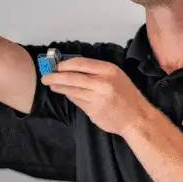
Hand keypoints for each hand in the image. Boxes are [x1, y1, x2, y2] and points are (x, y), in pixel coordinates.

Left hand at [40, 57, 158, 135]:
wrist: (137, 118)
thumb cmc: (126, 95)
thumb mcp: (115, 76)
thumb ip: (95, 71)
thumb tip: (71, 68)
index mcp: (108, 70)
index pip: (79, 63)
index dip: (64, 64)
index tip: (55, 66)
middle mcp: (102, 82)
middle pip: (71, 77)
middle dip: (55, 76)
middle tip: (45, 77)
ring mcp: (97, 97)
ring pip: (72, 89)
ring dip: (59, 87)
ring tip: (51, 85)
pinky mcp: (93, 110)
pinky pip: (76, 101)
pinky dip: (70, 96)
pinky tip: (65, 94)